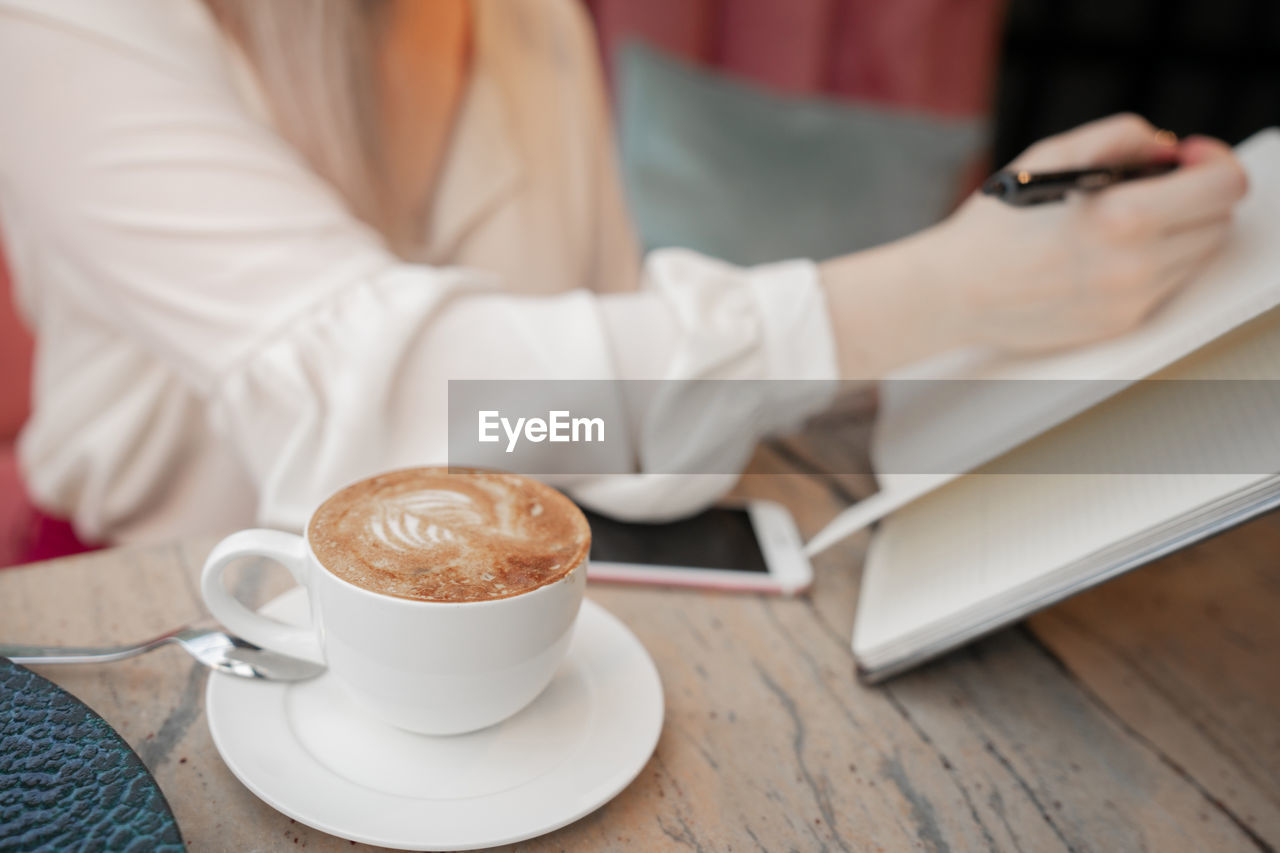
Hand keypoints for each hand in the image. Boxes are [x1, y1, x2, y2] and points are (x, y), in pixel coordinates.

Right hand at [923, 113, 1246, 351]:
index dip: (1213, 162)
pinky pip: (1165, 284)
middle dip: (1197, 197)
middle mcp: (1135, 266)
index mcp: (1123, 218)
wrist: (954, 291)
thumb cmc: (994, 225)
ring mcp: (1130, 301)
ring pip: (1196, 256)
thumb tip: (1165, 146)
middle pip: (1218, 223)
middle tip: (1161, 185)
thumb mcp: (1051, 157)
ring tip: (1129, 219)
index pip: (1223, 187)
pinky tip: (1110, 251)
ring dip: (1178, 231)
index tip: (1187, 159)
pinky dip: (1151, 262)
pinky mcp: (1119, 323)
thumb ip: (1119, 137)